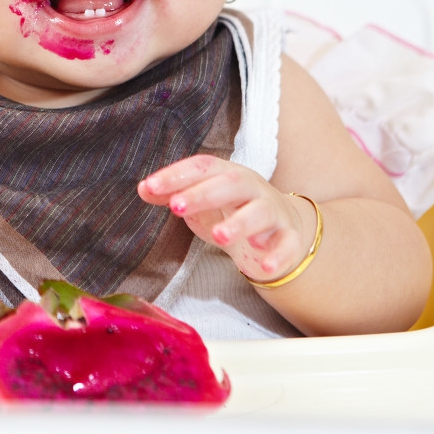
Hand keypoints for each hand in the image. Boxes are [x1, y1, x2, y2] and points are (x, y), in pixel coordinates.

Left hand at [137, 154, 314, 283]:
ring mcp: (273, 213)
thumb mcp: (202, 202)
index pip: (203, 167)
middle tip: (176, 207)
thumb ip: (174, 194)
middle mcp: (253, 189)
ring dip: (240, 223)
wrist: (280, 229)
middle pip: (231, 184)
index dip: (176, 175)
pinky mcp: (289, 239)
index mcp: (228, 175)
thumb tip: (143, 188)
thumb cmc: (232, 211)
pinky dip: (278, 255)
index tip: (151, 186)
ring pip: (261, 212)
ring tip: (219, 236)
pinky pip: (288, 245)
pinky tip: (264, 266)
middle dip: (204, 194)